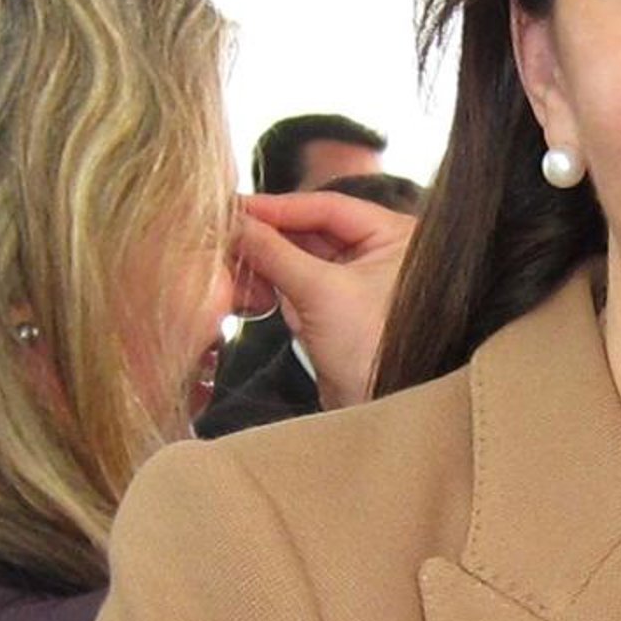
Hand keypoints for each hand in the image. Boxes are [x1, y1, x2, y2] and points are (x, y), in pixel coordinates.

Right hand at [232, 191, 416, 409]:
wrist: (377, 413)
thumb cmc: (373, 352)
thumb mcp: (320, 291)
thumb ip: (273, 251)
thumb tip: (234, 221)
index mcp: (397, 236)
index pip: (329, 206)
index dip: (279, 206)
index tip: (238, 206)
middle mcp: (381, 253)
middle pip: (311, 230)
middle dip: (267, 236)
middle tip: (224, 231)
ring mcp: (357, 282)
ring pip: (300, 258)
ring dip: (265, 262)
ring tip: (230, 262)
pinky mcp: (336, 310)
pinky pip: (297, 285)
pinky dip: (271, 285)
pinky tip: (248, 287)